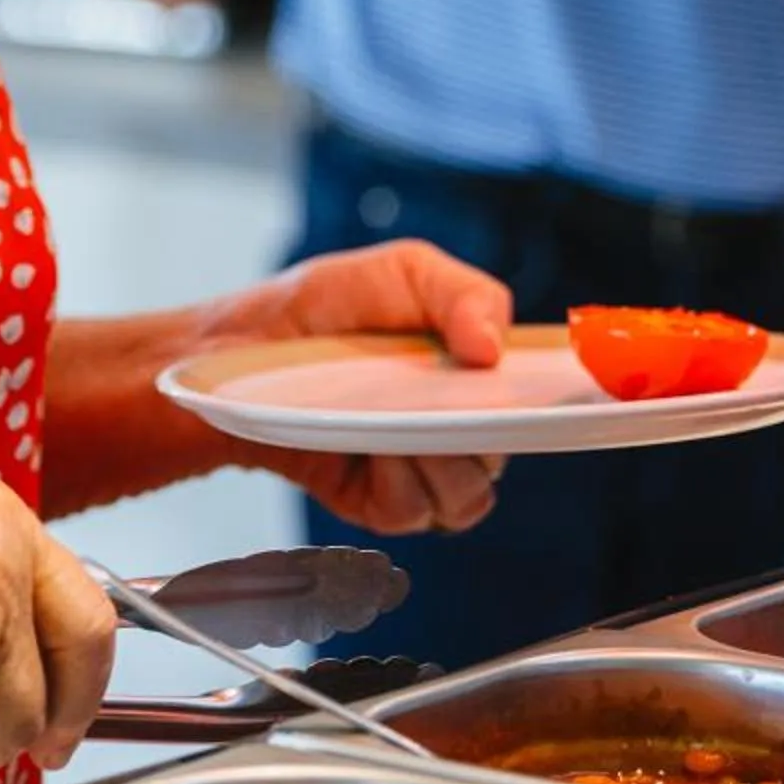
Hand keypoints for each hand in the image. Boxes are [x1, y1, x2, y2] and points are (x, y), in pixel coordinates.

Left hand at [192, 240, 512, 535]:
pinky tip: (368, 449)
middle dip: (479, 434)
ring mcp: (417, 468)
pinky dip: (399, 483)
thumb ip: (461, 293)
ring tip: (394, 426)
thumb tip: (494, 348)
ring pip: (469, 496)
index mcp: (474, 372)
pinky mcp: (379, 502)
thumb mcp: (398, 271)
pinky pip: (416, 511)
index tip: (527, 395)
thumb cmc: (322, 306)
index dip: (543, 404)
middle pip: (504, 455)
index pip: (534, 402)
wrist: (240, 350)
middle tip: (438, 404)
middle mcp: (454, 426)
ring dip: (439, 464)